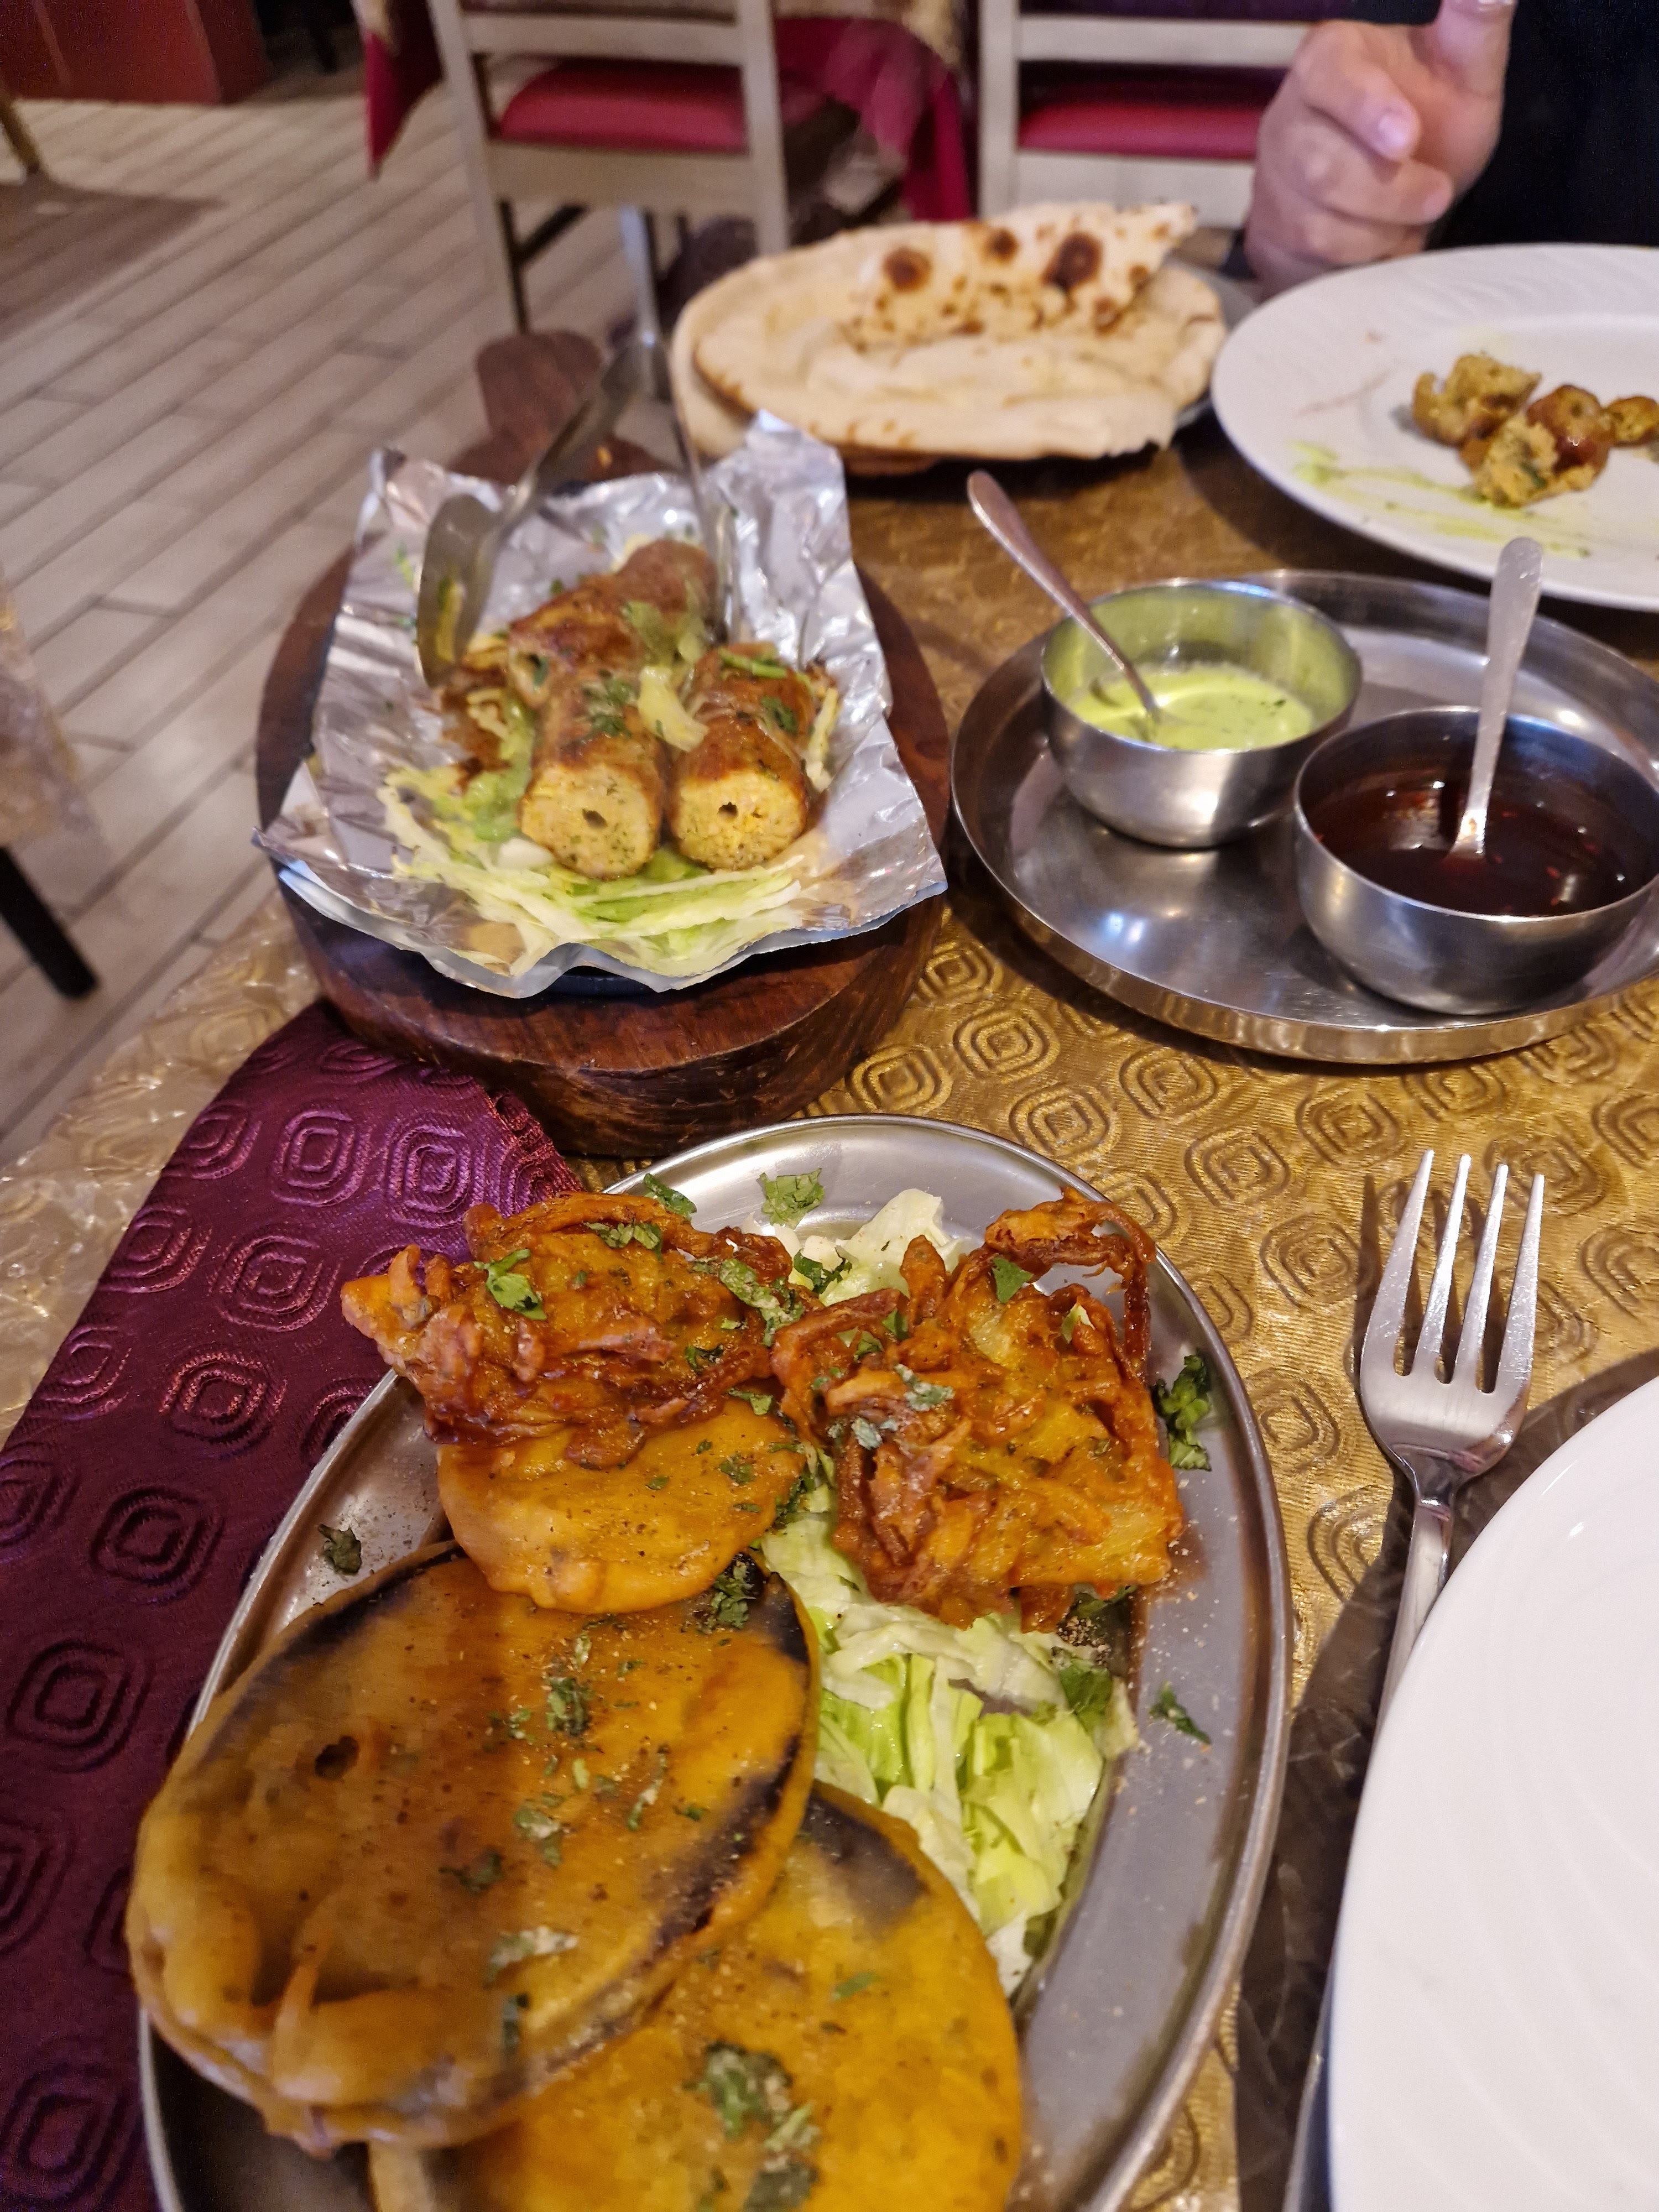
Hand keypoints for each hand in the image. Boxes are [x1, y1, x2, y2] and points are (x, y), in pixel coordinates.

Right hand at [1243, 0, 1516, 294]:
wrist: (1395, 192)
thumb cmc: (1431, 120)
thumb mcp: (1463, 68)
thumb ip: (1476, 21)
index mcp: (1329, 58)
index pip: (1329, 76)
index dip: (1366, 108)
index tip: (1407, 136)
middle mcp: (1287, 115)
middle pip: (1321, 166)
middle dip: (1391, 191)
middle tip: (1438, 194)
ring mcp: (1272, 181)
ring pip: (1317, 222)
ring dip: (1382, 230)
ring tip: (1413, 216)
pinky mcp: (1270, 235)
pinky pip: (1311, 261)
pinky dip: (1363, 260)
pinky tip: (1385, 241)